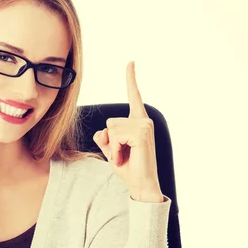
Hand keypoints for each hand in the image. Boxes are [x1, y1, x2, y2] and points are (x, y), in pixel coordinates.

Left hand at [93, 61, 161, 198]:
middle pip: (110, 121)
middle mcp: (143, 120)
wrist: (141, 185)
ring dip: (113, 148)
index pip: (134, 96)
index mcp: (138, 122)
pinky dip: (116, 151)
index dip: (131, 79)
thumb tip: (103, 132)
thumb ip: (106, 138)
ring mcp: (144, 126)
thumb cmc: (128, 169)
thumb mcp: (112, 150)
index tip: (130, 62)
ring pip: (112, 129)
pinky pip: (116, 136)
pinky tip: (125, 159)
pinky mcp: (141, 133)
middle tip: (121, 155)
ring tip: (124, 158)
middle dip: (110, 141)